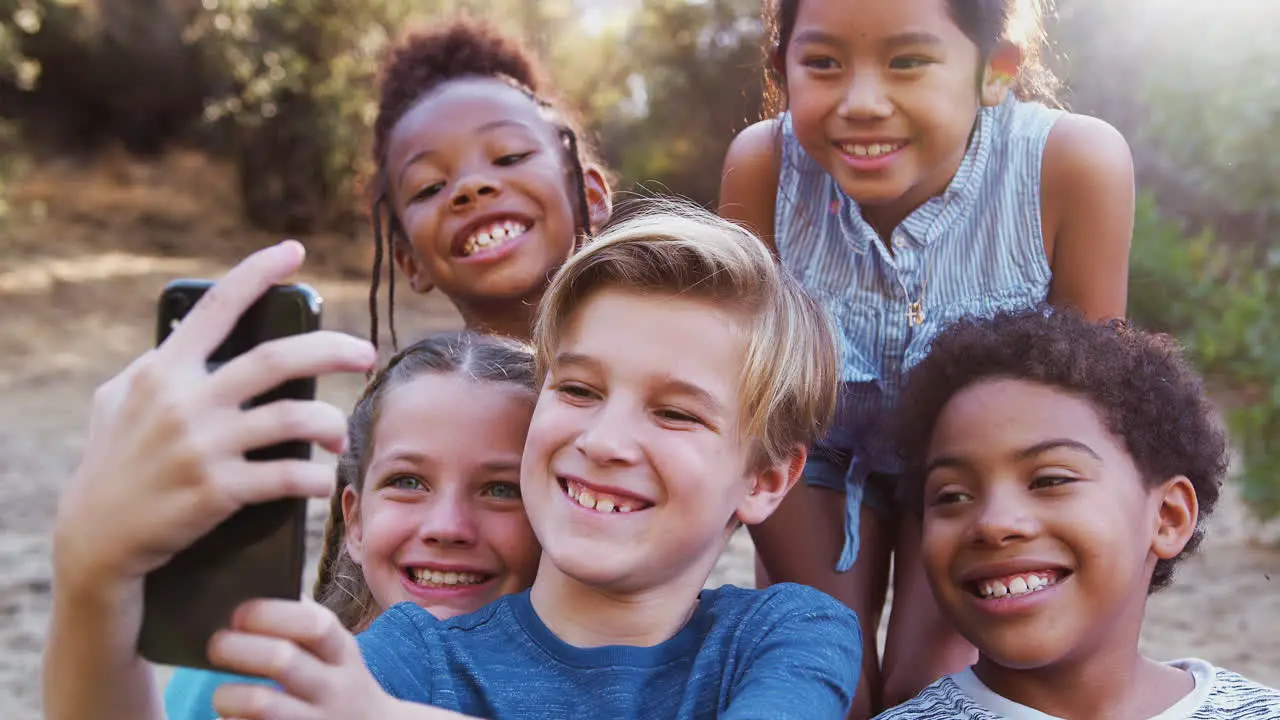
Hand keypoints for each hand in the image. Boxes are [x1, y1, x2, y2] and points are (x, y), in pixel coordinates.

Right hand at [52, 240, 376, 592]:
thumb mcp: (119, 402)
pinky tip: (324, 479)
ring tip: (340, 433)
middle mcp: (184, 401)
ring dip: (331, 422)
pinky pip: (286, 477)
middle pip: (278, 359)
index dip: (258, 273)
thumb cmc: (112, 464)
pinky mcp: (217, 490)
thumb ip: (157, 368)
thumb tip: (190, 333)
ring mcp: (203, 445)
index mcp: (162, 370)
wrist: (96, 539)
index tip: (294, 251)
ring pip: (293, 418)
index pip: (217, 307)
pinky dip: (315, 478)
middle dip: (333, 350)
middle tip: (366, 353)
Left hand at [209, 599, 399, 719]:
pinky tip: (231, 719)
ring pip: (261, 704)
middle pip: (283, 660)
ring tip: (223, 695)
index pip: (315, 625)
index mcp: (343, 654)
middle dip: (239, 648)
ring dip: (229, 695)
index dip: (272, 614)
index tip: (239, 614)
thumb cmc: (338, 685)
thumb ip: (306, 629)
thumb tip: (253, 597)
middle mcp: (334, 689)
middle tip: (216, 646)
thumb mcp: (339, 655)